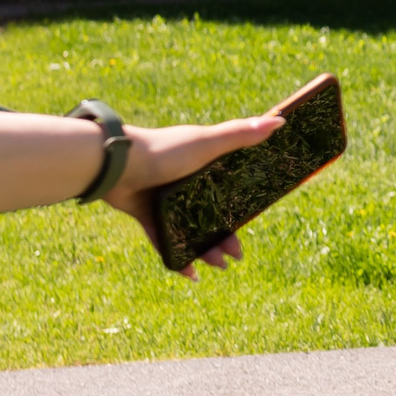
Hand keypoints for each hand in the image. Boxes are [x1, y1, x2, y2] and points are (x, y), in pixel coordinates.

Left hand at [108, 113, 286, 275]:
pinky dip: (176, 257)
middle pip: (211, 218)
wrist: (115, 164)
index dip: (240, 214)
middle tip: (234, 258)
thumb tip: (279, 121)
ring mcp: (165, 201)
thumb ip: (239, 134)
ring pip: (190, 232)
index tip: (248, 230)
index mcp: (203, 168)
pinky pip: (165, 241)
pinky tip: (190, 274)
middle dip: (223, 240)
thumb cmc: (164, 150)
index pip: (228, 194)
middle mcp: (186, 185)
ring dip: (205, 251)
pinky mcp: (146, 214)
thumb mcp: (206, 143)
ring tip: (216, 266)